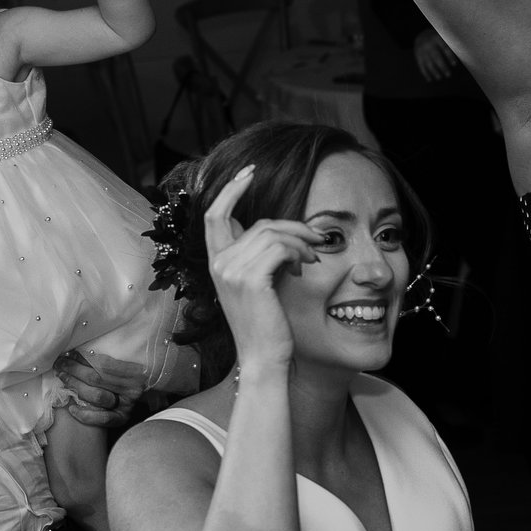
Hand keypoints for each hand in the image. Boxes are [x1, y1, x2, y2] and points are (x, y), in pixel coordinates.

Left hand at [57, 348, 148, 427]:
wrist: (151, 396)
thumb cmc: (131, 377)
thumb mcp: (126, 365)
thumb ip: (106, 362)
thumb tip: (76, 353)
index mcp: (135, 372)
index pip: (104, 364)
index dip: (83, 359)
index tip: (68, 354)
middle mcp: (133, 389)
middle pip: (97, 378)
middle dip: (74, 371)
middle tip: (59, 365)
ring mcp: (128, 405)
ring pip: (97, 396)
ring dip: (76, 387)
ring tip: (62, 378)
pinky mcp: (122, 419)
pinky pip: (102, 419)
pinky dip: (85, 414)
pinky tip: (71, 408)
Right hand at [205, 165, 320, 367]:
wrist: (263, 358)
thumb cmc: (266, 324)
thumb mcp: (258, 283)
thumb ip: (259, 255)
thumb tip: (278, 231)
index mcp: (216, 262)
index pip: (215, 214)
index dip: (232, 189)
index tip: (250, 172)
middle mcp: (218, 263)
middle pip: (258, 222)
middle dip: (292, 225)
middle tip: (315, 237)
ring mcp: (231, 270)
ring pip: (273, 233)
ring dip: (301, 242)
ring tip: (312, 258)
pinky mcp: (250, 279)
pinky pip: (281, 247)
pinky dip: (299, 253)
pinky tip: (305, 267)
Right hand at [412, 29, 461, 81]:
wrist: (421, 36)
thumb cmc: (438, 40)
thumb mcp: (443, 38)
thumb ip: (451, 45)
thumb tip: (465, 55)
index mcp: (437, 39)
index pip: (444, 48)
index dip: (450, 56)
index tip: (455, 65)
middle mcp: (429, 44)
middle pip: (436, 57)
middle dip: (442, 66)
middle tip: (448, 75)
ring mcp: (422, 51)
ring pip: (428, 62)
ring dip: (434, 71)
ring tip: (440, 78)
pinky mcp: (417, 56)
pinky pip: (421, 66)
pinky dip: (425, 74)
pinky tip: (430, 80)